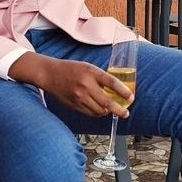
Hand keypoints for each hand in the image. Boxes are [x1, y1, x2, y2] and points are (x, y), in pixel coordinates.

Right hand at [8, 53, 132, 116]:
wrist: (50, 74)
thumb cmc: (71, 69)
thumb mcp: (88, 68)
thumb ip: (101, 78)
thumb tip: (116, 91)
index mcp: (91, 72)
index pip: (112, 83)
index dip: (123, 91)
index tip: (131, 97)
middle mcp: (85, 85)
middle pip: (107, 102)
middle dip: (119, 110)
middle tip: (125, 113)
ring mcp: (79, 97)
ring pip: (99, 111)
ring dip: (107, 112)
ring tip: (111, 110)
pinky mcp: (74, 105)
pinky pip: (90, 113)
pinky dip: (97, 113)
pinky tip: (99, 110)